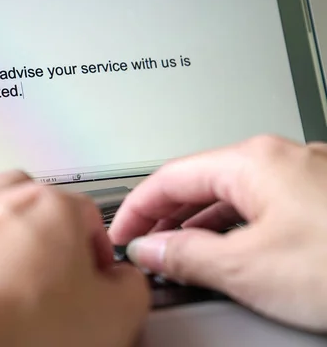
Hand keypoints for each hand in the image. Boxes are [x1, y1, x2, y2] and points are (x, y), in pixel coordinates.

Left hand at [0, 171, 149, 346]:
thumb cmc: (13, 331)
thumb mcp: (109, 319)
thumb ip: (128, 291)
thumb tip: (126, 284)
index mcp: (48, 208)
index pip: (86, 213)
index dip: (96, 248)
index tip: (94, 275)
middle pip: (23, 191)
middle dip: (37, 219)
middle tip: (42, 257)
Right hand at [109, 135, 326, 331]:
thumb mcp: (251, 268)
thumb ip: (189, 256)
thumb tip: (151, 250)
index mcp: (254, 162)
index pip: (168, 179)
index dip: (135, 210)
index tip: (120, 235)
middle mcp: (280, 158)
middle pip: (198, 183)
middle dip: (163, 216)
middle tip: (142, 246)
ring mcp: (305, 175)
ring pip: (231, 195)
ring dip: (197, 223)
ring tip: (176, 252)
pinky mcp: (322, 198)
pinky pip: (260, 205)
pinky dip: (232, 226)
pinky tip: (226, 248)